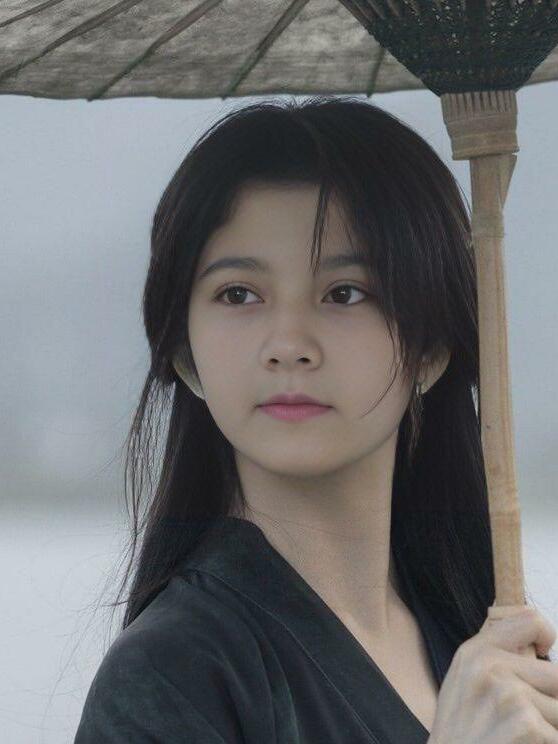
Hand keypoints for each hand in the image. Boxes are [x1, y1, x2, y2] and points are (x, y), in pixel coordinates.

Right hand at [427, 606, 557, 743]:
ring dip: (550, 726)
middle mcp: (492, 667)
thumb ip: (493, 655)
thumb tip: (533, 643)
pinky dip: (546, 743)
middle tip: (526, 717)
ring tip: (520, 734)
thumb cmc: (460, 728)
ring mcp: (511, 696)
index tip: (544, 654)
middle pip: (556, 676)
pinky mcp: (529, 726)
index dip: (547, 637)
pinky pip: (557, 734)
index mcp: (477, 652)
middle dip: (551, 701)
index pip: (530, 621)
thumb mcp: (463, 679)